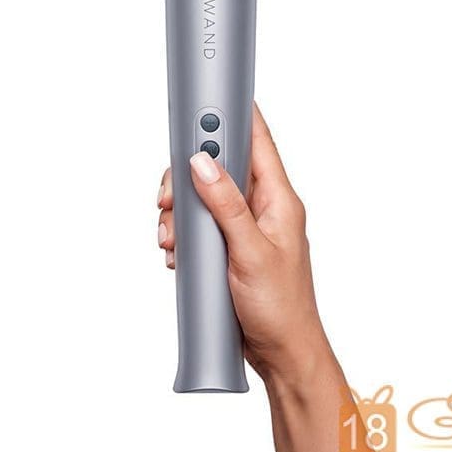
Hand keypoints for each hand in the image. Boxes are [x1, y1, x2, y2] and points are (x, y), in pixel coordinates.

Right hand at [156, 103, 331, 384]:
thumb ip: (225, 204)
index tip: (207, 97)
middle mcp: (261, 205)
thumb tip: (203, 161)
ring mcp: (243, 225)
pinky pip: (199, 223)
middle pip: (219, 166)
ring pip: (202, 195)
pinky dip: (183, 232)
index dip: (234, 113)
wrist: (282, 353)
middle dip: (188, 175)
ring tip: (173, 237)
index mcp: (277, 198)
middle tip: (169, 197)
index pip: (257, 140)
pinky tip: (179, 252)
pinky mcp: (228, 245)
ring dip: (180, 211)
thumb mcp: (250, 252)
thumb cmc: (281, 306)